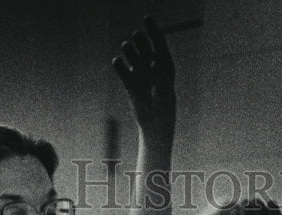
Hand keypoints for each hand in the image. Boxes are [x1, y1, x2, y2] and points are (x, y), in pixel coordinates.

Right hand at [113, 16, 175, 144]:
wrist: (154, 129)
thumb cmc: (164, 114)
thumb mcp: (165, 97)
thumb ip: (161, 79)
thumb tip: (154, 62)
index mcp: (165, 67)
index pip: (159, 44)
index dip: (154, 30)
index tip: (146, 18)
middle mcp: (152, 68)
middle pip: (145, 48)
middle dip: (141, 41)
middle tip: (136, 36)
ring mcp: (141, 75)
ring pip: (133, 56)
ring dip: (129, 49)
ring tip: (126, 45)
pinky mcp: (130, 84)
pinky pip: (123, 71)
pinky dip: (119, 65)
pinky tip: (116, 61)